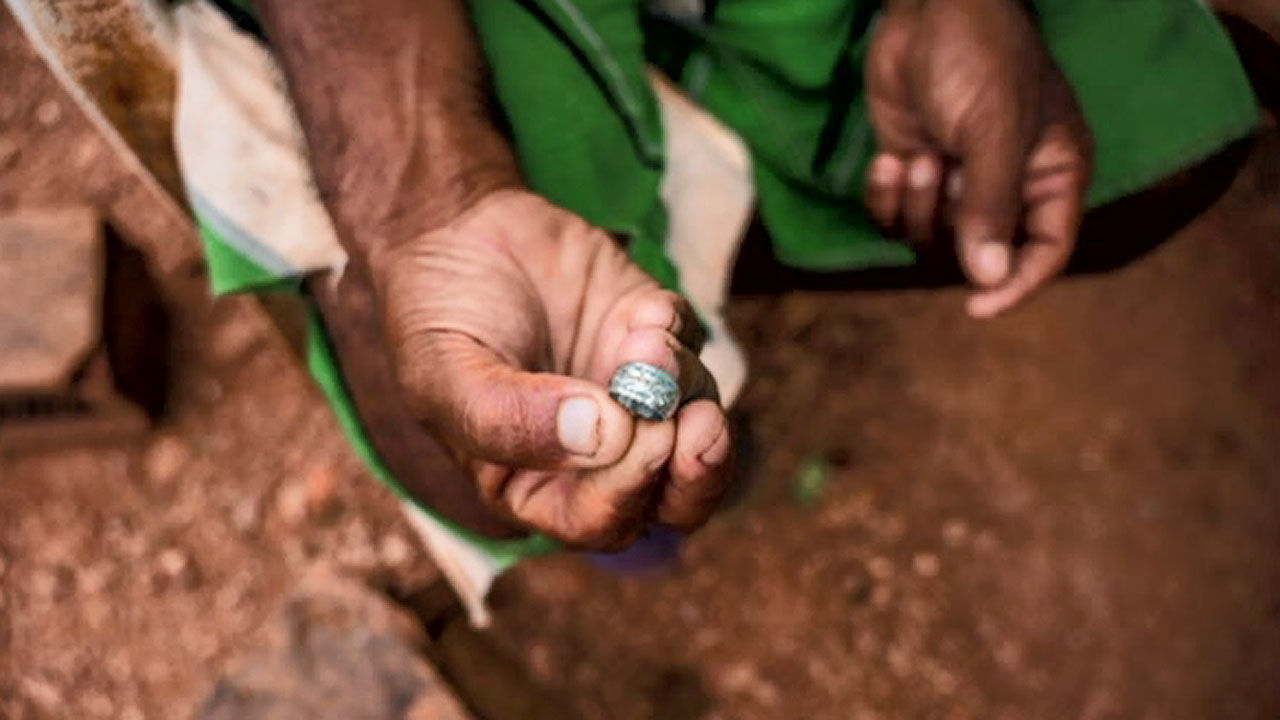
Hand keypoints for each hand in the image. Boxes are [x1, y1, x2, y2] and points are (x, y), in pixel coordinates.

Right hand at [368, 190, 731, 548]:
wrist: (451, 230)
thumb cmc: (436, 319)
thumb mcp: (448, 379)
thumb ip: (512, 421)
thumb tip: (605, 437)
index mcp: (538, 485)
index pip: (604, 522)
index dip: (629, 492)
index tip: (633, 436)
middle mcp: (597, 452)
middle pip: (674, 497)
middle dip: (698, 470)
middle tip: (697, 423)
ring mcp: (633, 394)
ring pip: (698, 421)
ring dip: (685, 384)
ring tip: (645, 338)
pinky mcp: (655, 335)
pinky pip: (695, 345)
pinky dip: (678, 330)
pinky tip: (640, 309)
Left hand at [866, 0, 1092, 316]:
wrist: (923, 9)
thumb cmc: (978, 59)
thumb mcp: (992, 133)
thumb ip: (991, 207)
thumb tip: (988, 278)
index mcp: (1052, 173)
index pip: (1047, 250)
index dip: (1016, 284)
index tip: (977, 307)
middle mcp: (1008, 183)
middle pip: (980, 250)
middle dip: (951, 221)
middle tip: (940, 172)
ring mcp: (958, 177)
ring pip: (933, 236)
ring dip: (918, 203)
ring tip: (920, 154)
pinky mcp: (915, 167)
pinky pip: (897, 215)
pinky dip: (887, 195)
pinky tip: (890, 158)